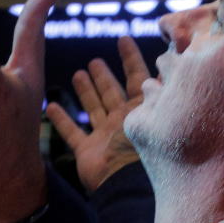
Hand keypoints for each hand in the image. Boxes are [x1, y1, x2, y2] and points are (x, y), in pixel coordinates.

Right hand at [45, 36, 148, 192]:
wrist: (127, 184)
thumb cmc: (143, 148)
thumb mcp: (156, 111)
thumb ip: (160, 86)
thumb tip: (171, 56)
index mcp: (141, 110)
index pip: (138, 77)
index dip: (131, 58)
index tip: (123, 38)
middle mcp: (123, 121)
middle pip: (112, 93)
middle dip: (105, 77)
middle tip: (95, 61)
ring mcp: (105, 137)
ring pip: (94, 109)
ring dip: (86, 92)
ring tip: (79, 74)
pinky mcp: (88, 152)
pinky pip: (72, 133)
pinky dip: (62, 121)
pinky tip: (52, 106)